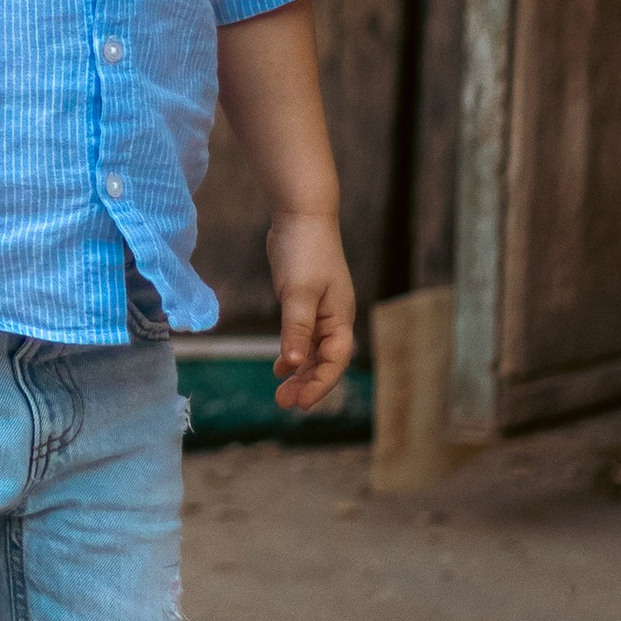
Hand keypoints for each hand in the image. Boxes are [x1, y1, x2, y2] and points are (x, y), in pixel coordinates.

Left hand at [268, 213, 356, 412]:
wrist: (302, 215)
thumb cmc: (304, 251)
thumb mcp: (298, 292)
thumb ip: (297, 329)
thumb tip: (295, 363)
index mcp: (340, 318)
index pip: (335, 361)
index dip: (319, 385)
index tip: (300, 404)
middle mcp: (335, 319)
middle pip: (326, 362)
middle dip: (308, 384)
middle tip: (284, 403)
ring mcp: (321, 312)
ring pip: (314, 352)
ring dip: (300, 373)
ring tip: (281, 394)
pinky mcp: (306, 303)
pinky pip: (303, 338)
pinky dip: (293, 354)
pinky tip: (280, 367)